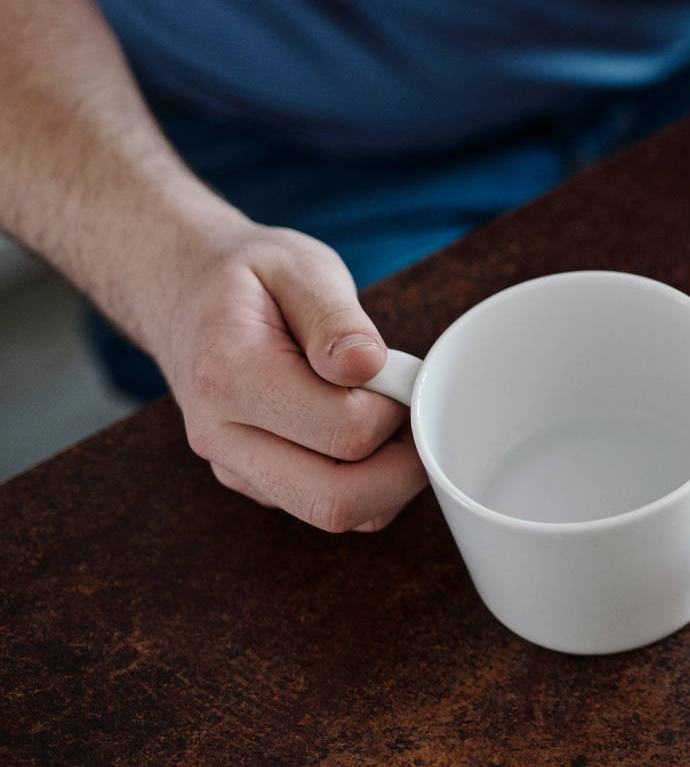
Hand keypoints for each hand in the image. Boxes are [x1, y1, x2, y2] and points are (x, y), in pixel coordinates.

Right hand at [140, 222, 426, 530]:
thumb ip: (335, 318)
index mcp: (231, 376)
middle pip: (337, 500)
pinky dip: (366, 484)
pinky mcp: (251, 481)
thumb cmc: (248, 278)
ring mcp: (233, 467)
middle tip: (414, 410)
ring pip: (335, 514)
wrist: (185, 294)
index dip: (395, 407)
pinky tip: (367, 431)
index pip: (346, 430)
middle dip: (402, 466)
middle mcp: (222, 436)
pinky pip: (324, 507)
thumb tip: (365, 365)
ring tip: (391, 416)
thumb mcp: (297, 267)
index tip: (401, 373)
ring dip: (388, 480)